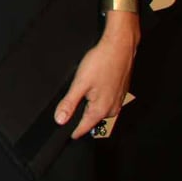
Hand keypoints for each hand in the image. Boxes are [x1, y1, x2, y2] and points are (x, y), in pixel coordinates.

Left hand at [55, 13, 138, 140]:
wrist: (120, 46)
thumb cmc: (102, 61)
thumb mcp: (80, 83)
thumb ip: (69, 103)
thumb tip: (60, 119)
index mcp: (101, 109)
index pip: (84, 128)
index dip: (72, 131)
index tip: (66, 134)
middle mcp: (112, 108)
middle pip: (91, 120)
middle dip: (80, 117)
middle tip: (70, 107)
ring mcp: (118, 100)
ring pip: (99, 110)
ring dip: (90, 106)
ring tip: (83, 92)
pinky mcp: (121, 92)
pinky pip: (107, 101)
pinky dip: (98, 98)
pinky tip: (94, 86)